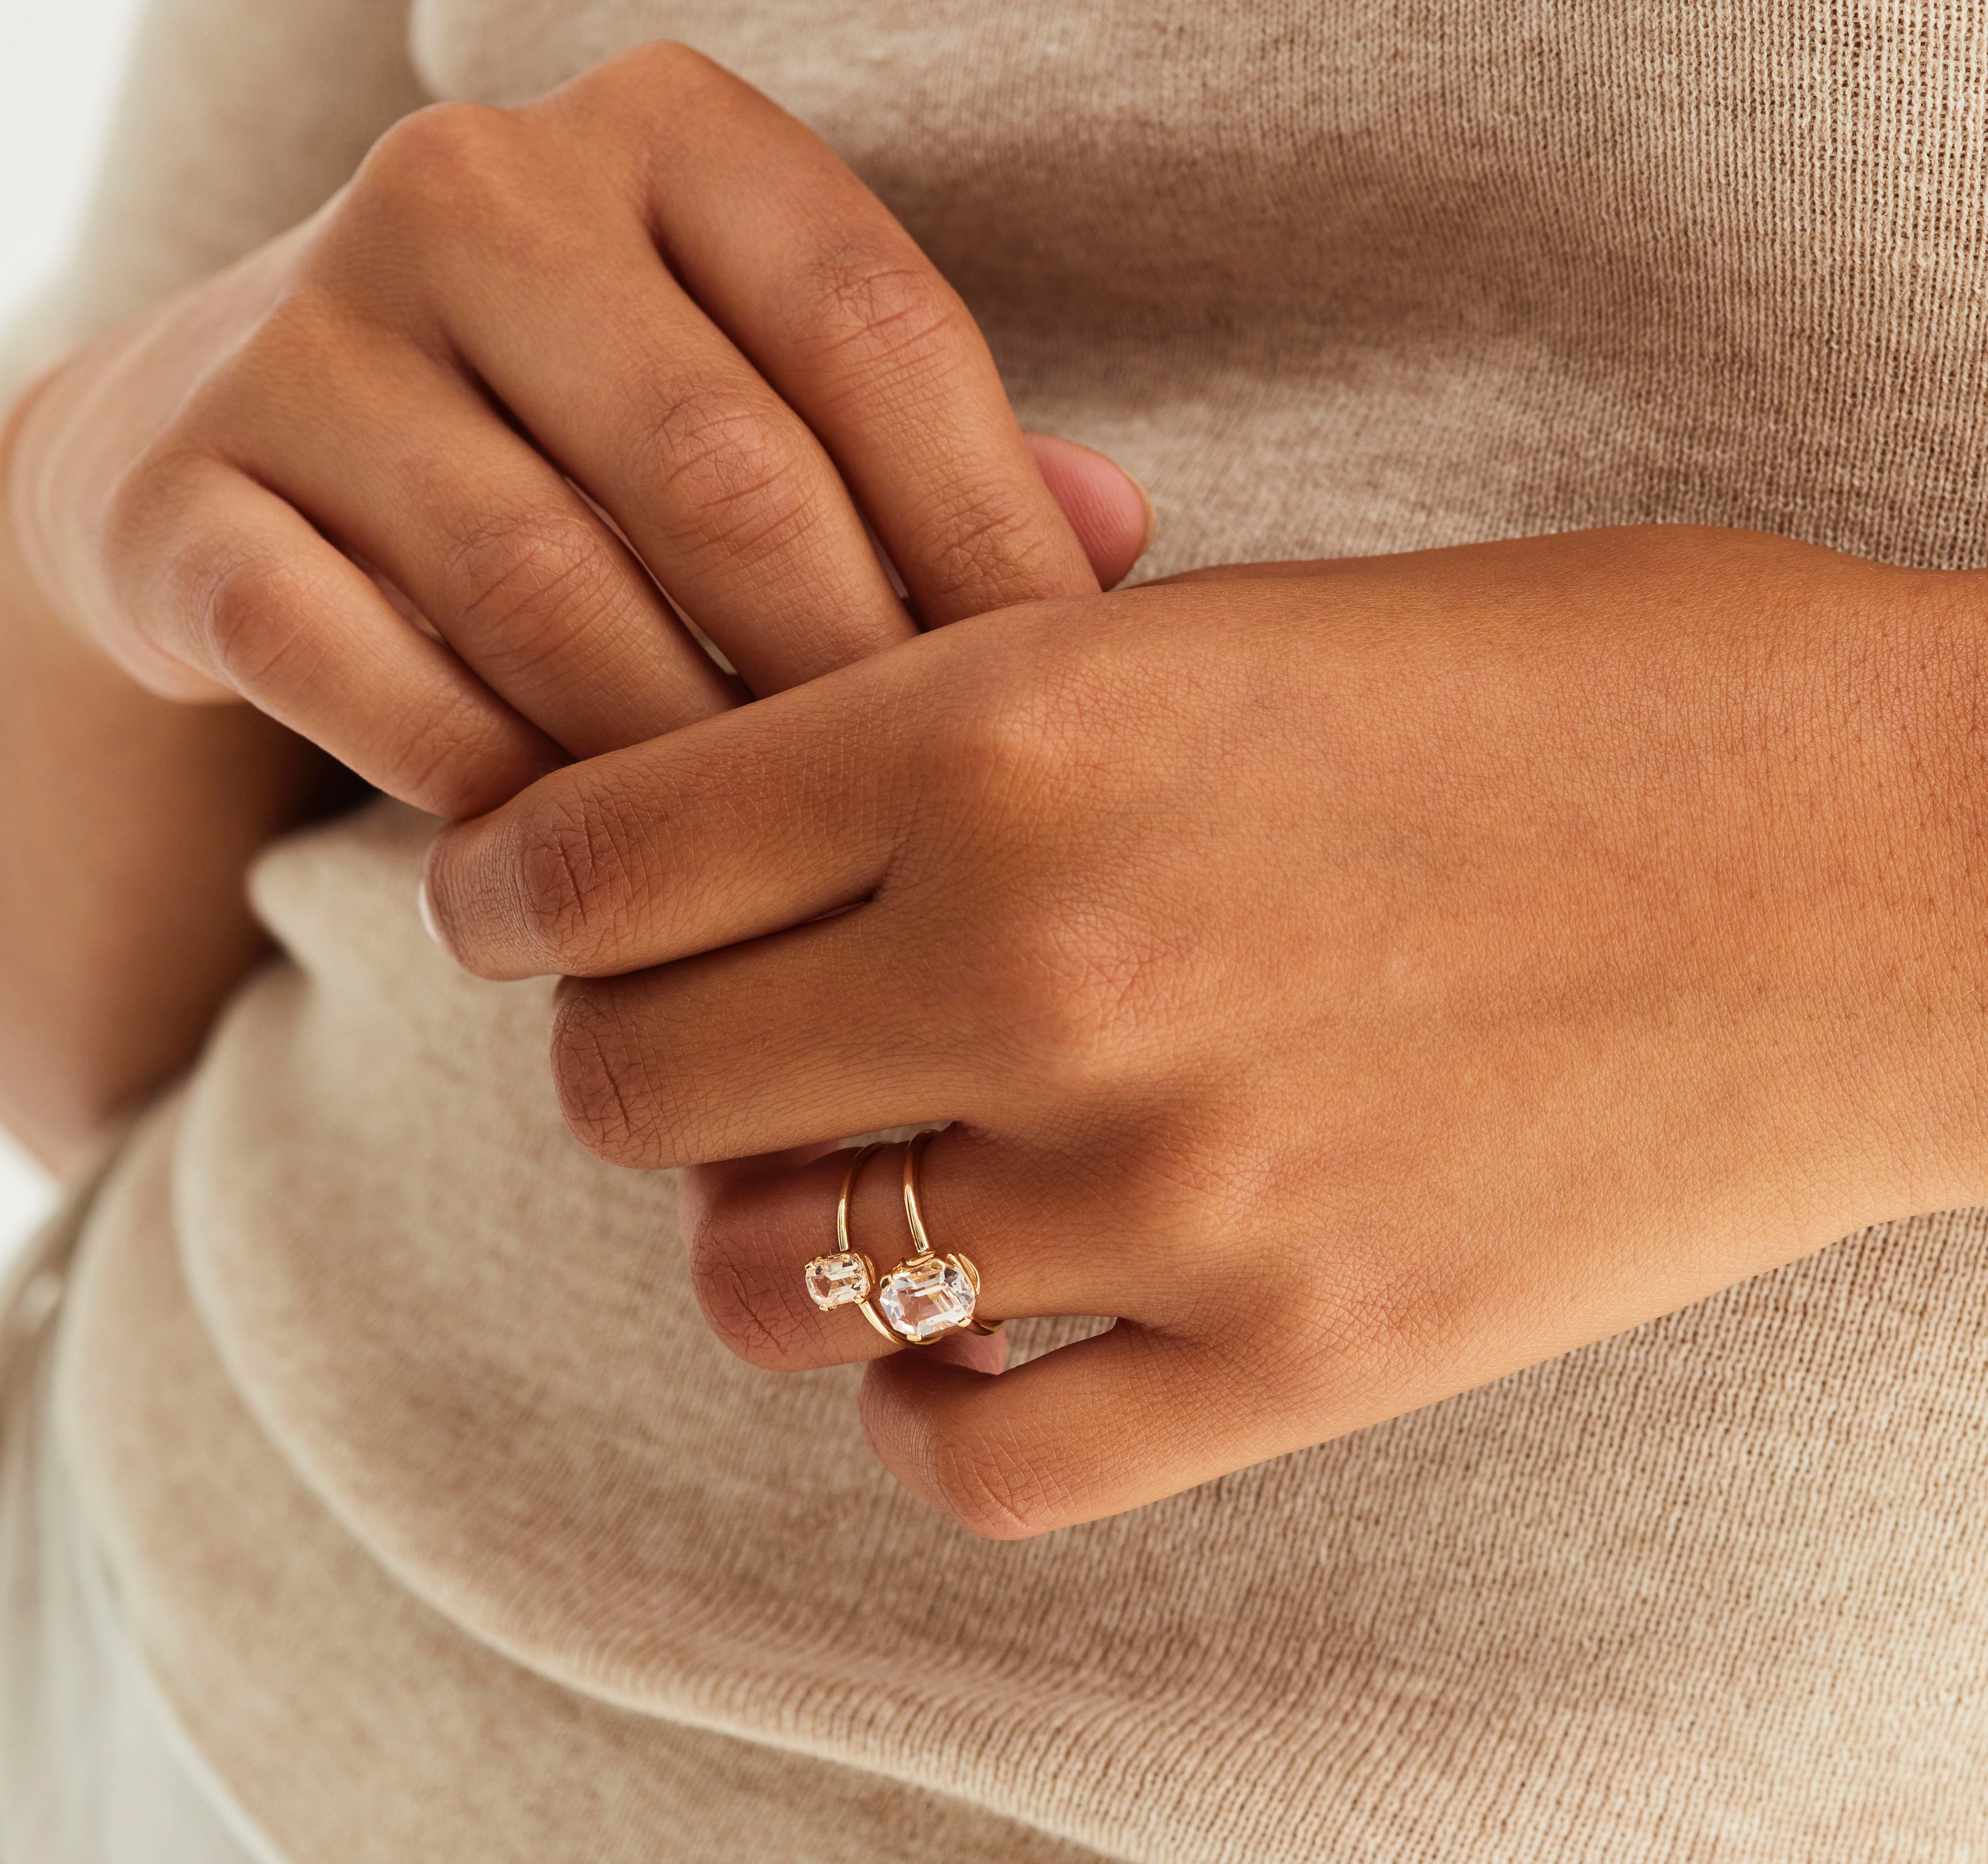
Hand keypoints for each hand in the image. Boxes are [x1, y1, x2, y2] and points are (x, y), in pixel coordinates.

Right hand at [4, 43, 1144, 819]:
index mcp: (657, 134)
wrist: (238, 441)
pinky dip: (487, 792)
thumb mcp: (752, 393)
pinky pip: (364, 678)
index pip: (872, 326)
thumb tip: (1114, 542)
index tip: (1066, 717)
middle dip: (842, 681)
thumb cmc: (573, 440)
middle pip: (720, 470)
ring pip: (544, 590)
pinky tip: (577, 873)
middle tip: (926, 840)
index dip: (985, 540)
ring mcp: (306, 333)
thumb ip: (921, 454)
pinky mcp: (184, 498)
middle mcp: (472, 190)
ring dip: (673, 769)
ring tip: (769, 884)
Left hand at [421, 526, 1987, 1533]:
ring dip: (774, 1246)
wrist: (1911, 868)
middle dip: (642, 1066)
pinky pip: (966, 1466)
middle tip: (731, 1042)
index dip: (516, 897)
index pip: (591, 861)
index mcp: (1017, 729)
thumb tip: (769, 838)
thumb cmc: (1599, 697)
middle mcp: (1051, 968)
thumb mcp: (1245, 629)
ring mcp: (1168, 1193)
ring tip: (864, 1192)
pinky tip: (981, 1344)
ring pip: (768, 1294)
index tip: (531, 918)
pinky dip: (928, 1415)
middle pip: (634, 1095)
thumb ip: (983, 731)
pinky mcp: (1293, 1362)